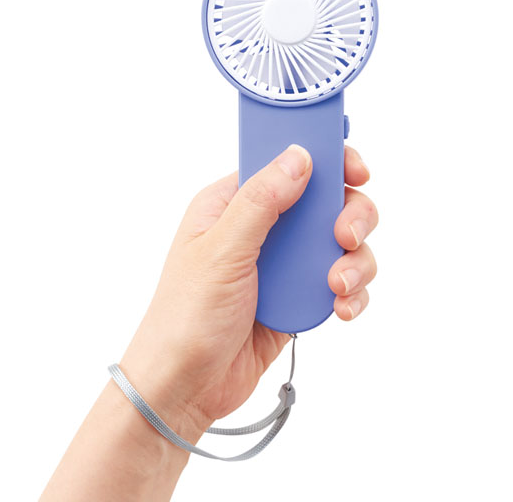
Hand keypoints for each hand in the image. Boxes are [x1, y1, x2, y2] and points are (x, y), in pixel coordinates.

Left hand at [120, 144, 377, 439]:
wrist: (186, 385)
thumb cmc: (186, 316)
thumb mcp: (221, 250)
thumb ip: (261, 201)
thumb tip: (299, 156)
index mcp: (232, 205)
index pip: (285, 165)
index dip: (325, 161)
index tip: (355, 171)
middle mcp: (261, 229)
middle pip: (325, 202)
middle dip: (349, 216)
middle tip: (345, 237)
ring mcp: (282, 265)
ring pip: (339, 244)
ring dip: (354, 261)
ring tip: (337, 286)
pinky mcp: (296, 297)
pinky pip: (339, 282)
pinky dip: (350, 293)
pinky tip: (340, 308)